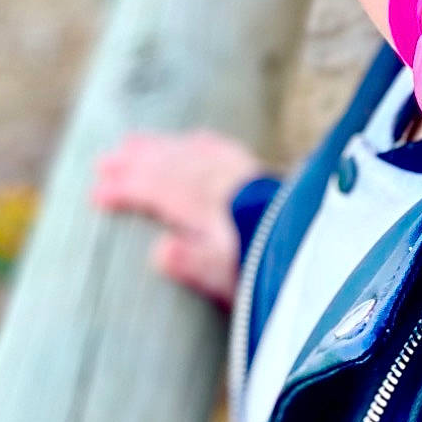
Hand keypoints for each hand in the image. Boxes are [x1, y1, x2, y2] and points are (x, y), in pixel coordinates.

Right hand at [91, 128, 264, 307]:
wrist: (327, 251)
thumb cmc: (272, 274)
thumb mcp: (233, 281)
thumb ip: (197, 266)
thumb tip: (160, 252)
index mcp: (208, 207)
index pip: (155, 191)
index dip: (123, 191)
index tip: (94, 196)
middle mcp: (224, 183)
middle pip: (171, 166)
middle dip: (133, 163)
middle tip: (101, 162)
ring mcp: (245, 175)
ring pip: (194, 152)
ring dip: (161, 148)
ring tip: (131, 143)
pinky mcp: (265, 177)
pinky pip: (227, 150)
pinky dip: (204, 144)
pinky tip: (195, 140)